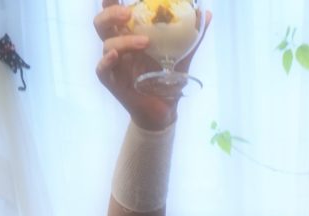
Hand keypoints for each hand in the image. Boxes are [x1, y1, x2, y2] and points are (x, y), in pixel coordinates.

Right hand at [95, 1, 210, 128]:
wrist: (165, 111)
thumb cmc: (168, 81)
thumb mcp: (182, 57)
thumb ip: (191, 37)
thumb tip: (206, 14)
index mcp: (130, 35)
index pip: (114, 13)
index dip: (112, 1)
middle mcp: (119, 46)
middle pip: (102, 23)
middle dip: (111, 13)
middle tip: (128, 13)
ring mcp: (115, 64)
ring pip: (107, 44)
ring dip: (123, 40)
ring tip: (145, 42)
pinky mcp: (114, 83)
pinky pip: (102, 70)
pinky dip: (107, 61)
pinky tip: (115, 55)